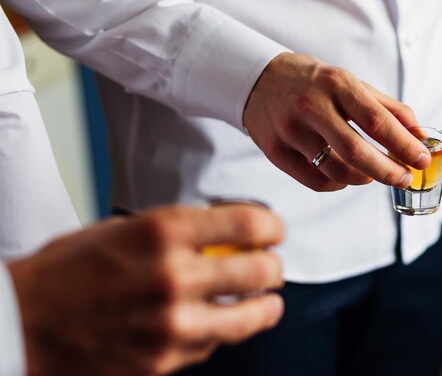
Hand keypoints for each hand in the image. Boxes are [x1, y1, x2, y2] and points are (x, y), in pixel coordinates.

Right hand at [8, 204, 283, 375]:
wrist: (22, 323)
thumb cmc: (65, 272)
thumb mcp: (121, 229)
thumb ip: (176, 230)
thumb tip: (222, 233)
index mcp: (161, 232)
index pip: (248, 223)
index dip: (272, 226)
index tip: (274, 231)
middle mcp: (172, 276)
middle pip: (260, 270)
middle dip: (273, 267)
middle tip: (271, 266)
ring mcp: (172, 324)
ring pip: (249, 316)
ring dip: (266, 306)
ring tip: (268, 302)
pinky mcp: (165, 360)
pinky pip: (213, 344)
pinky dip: (219, 332)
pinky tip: (214, 324)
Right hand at [244, 52, 430, 191]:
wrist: (257, 80)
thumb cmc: (312, 82)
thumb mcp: (349, 82)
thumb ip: (387, 107)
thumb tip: (420, 135)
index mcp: (336, 84)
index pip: (377, 121)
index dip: (404, 145)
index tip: (422, 159)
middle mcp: (311, 106)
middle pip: (357, 152)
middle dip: (389, 171)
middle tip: (405, 178)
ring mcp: (290, 131)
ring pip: (336, 171)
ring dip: (364, 179)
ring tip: (373, 175)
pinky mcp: (275, 151)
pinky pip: (315, 181)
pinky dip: (338, 184)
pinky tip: (346, 176)